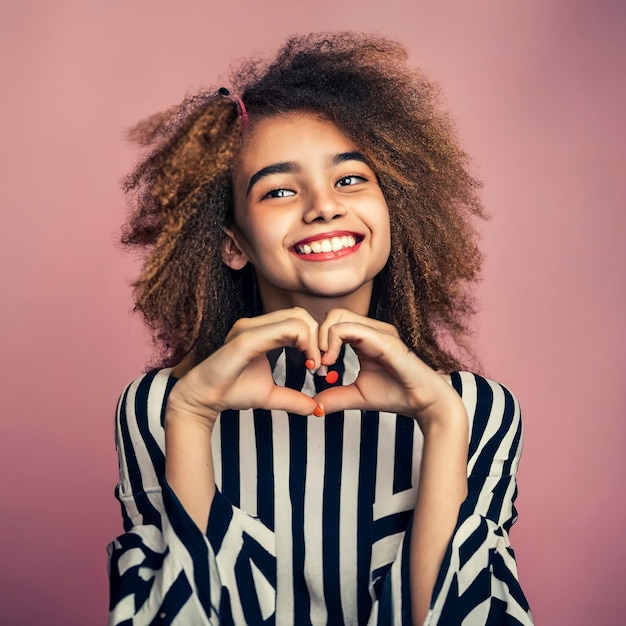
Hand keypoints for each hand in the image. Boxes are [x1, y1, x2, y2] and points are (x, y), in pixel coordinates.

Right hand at [167, 307, 321, 427]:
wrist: (204, 398)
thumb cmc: (232, 392)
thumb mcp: (271, 395)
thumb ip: (293, 399)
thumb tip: (315, 409)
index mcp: (262, 331)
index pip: (298, 321)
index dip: (315, 340)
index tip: (319, 367)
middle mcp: (256, 324)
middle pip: (301, 315)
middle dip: (318, 338)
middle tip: (320, 365)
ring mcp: (250, 327)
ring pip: (297, 318)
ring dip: (313, 341)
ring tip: (314, 365)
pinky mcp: (247, 337)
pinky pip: (284, 329)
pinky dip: (303, 343)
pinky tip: (307, 363)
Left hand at [313, 309, 466, 430]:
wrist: (424, 403)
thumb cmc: (396, 395)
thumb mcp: (357, 396)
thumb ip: (336, 397)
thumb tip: (314, 406)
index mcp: (364, 338)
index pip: (333, 324)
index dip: (318, 343)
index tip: (318, 369)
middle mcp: (371, 330)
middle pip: (333, 315)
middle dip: (317, 336)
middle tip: (317, 363)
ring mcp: (378, 331)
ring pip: (337, 316)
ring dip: (323, 338)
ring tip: (324, 362)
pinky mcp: (383, 339)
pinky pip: (350, 329)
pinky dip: (333, 342)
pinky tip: (331, 362)